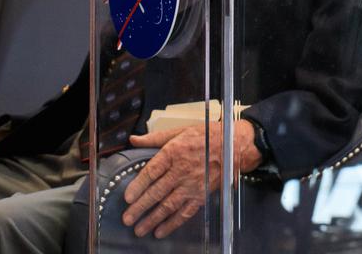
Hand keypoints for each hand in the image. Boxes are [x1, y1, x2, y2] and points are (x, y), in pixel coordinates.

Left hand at [122, 119, 261, 238]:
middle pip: (157, 192)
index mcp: (174, 152)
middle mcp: (182, 170)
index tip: (127, 197)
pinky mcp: (201, 195)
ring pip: (168, 205)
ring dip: (152, 219)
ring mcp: (192, 185)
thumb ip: (155, 138)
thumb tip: (134, 139)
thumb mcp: (180, 130)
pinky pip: (184, 213)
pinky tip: (160, 231)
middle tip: (127, 218)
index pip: (151, 171)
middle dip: (140, 207)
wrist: (234, 145)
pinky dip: (172, 224)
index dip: (138, 186)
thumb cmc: (206, 135)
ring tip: (139, 229)